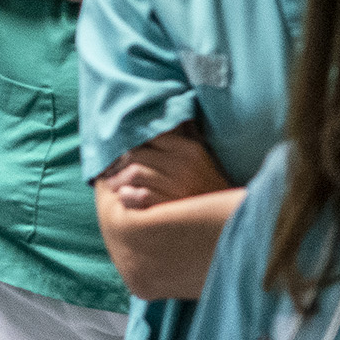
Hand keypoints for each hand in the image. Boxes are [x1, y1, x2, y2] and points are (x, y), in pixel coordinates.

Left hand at [105, 127, 230, 210]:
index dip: (128, 142)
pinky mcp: (170, 207)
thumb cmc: (211, 186)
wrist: (231, 219)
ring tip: (112, 185)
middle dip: (117, 163)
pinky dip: (127, 196)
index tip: (117, 150)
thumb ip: (184, 137)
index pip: (149, 136)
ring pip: (134, 173)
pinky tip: (123, 196)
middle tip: (108, 170)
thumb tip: (166, 121)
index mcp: (189, 149)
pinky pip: (139, 196)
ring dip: (117, 179)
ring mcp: (176, 187)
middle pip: (136, 154)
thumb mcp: (202, 157)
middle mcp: (182, 165)